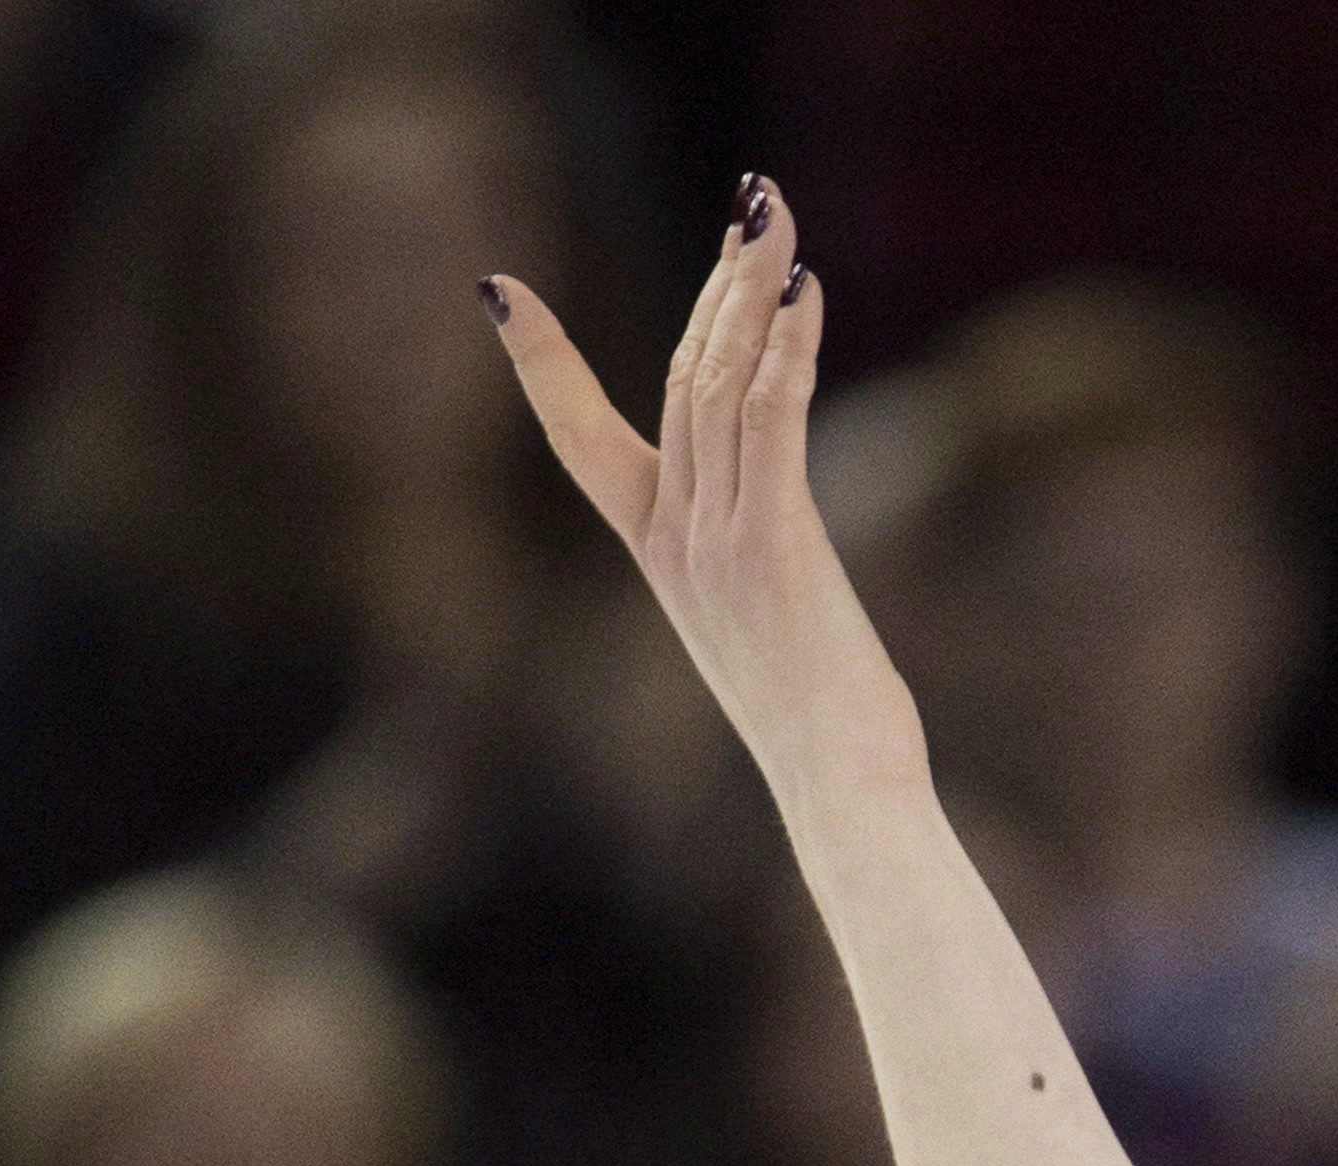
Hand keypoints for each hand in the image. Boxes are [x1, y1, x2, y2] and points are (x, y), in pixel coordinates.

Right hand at [489, 179, 915, 814]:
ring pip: (716, 384)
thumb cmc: (822, 727)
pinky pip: (771, 422)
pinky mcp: (775, 546)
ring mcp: (717, 540)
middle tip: (750, 203)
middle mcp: (674, 537)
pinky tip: (804, 291)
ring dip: (747, 290)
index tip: (496, 287)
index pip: (575, 437)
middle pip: (676, 378)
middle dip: (713, 283)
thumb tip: (773, 534)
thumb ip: (752, 561)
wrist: (841, 791)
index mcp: (656, 553)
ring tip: (771, 216)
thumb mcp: (766, 628)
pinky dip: (786, 348)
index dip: (536, 360)